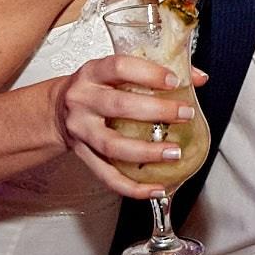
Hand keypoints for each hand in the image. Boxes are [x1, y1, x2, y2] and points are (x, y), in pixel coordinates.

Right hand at [54, 55, 206, 197]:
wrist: (57, 110)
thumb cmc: (94, 88)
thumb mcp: (115, 72)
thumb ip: (155, 72)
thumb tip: (197, 78)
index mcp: (93, 73)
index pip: (119, 68)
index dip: (148, 74)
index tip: (174, 81)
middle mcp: (83, 100)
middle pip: (118, 105)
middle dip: (156, 111)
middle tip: (184, 115)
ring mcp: (81, 130)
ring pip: (112, 145)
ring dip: (146, 152)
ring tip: (173, 152)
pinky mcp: (83, 155)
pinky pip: (107, 175)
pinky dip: (132, 186)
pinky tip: (155, 187)